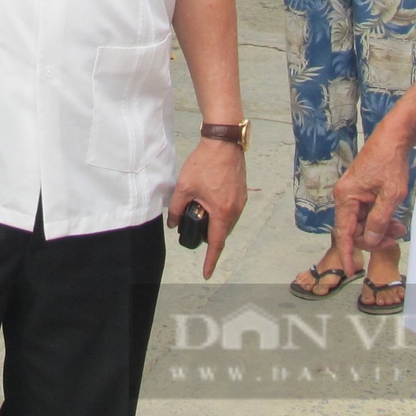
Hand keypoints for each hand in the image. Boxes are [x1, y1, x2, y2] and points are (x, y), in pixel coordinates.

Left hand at [169, 139, 247, 279]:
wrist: (223, 142)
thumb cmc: (204, 163)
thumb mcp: (184, 187)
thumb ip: (176, 208)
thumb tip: (173, 224)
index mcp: (222, 212)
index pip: (216, 244)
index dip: (210, 260)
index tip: (207, 273)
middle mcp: (235, 210)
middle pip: (222, 232)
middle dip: (209, 236)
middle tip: (193, 229)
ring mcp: (241, 201)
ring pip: (227, 221)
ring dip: (215, 223)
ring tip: (200, 212)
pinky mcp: (242, 192)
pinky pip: (231, 210)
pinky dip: (220, 213)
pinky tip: (209, 202)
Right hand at [332, 124, 412, 275]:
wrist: (393, 139)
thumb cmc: (390, 163)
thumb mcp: (390, 195)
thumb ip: (379, 220)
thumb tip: (371, 240)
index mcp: (346, 197)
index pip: (344, 232)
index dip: (347, 252)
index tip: (351, 270)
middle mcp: (344, 196)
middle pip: (355, 229)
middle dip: (375, 237)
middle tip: (398, 237)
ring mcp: (352, 194)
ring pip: (363, 222)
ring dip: (381, 228)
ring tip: (401, 227)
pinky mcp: (360, 191)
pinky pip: (367, 213)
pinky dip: (381, 219)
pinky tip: (395, 219)